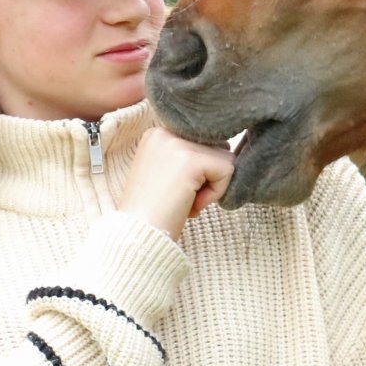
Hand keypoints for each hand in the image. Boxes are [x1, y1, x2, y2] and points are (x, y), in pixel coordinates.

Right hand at [119, 127, 234, 240]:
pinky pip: (227, 170)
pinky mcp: (192, 159)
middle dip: (207, 176)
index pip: (201, 141)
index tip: (174, 190)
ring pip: (224, 158)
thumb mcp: (164, 173)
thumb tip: (225, 149)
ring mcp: (178, 143)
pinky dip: (216, 193)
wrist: (137, 234)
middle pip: (215, 146)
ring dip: (212, 185)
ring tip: (185, 200)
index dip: (198, 170)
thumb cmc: (153, 212)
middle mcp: (165, 132)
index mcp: (157, 133)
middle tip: (181, 197)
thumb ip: (187, 156)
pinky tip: (191, 203)